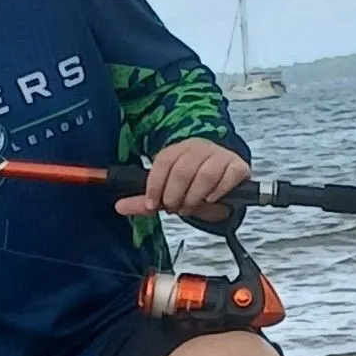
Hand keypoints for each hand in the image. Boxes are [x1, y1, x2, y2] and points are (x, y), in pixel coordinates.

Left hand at [115, 138, 249, 224]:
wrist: (221, 184)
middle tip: (175, 208)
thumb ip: (144, 202)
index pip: (163, 162)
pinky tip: (211, 199)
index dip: (155, 185)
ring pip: (204, 174)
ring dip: (194, 197)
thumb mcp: (166, 195)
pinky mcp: (237, 166)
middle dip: (175, 195)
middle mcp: (198, 148)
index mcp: (178, 151)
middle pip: (182, 170)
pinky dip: (217, 192)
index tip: (153, 205)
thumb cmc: (190, 188)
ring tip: (191, 206)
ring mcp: (219, 155)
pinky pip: (227, 177)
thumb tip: (118, 207)